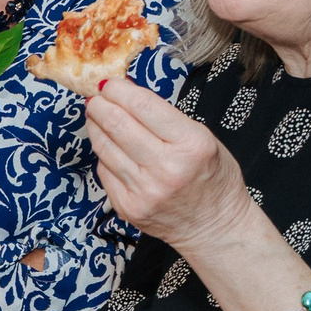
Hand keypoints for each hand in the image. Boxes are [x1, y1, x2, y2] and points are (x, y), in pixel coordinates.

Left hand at [86, 77, 258, 253]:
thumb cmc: (212, 178)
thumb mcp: (204, 139)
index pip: (143, 106)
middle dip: (100, 104)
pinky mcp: (128, 206)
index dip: (119, 90)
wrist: (214, 227)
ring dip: (95, 126)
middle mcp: (166, 168)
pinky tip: (108, 145)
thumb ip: (167, 119)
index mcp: (191, 145)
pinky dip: (103, 153)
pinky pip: (104, 170)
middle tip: (95, 96)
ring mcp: (144, 190)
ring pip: (104, 147)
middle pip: (117, 124)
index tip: (109, 83)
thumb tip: (126, 95)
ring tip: (96, 116)